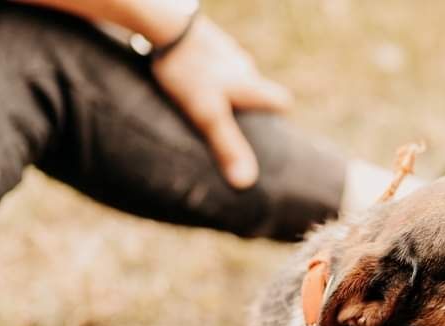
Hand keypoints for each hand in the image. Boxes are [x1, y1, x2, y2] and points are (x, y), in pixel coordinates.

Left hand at [151, 16, 292, 188]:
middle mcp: (244, 65)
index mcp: (251, 84)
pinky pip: (211, 57)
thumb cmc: (188, 70)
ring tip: (206, 98)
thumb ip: (227, 147)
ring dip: (226, 84)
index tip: (274, 126)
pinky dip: (206, 67)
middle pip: (257, 87)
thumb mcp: (208, 115)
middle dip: (249, 102)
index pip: (281, 100)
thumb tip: (246, 183)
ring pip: (233, 71)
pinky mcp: (202, 38)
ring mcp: (224, 48)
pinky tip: (187, 74)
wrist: (163, 23)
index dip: (280, 114)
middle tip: (234, 119)